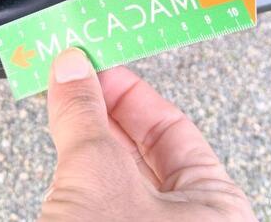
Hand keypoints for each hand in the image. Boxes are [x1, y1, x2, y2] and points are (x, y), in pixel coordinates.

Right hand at [41, 48, 255, 220]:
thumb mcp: (98, 179)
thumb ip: (83, 118)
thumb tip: (71, 71)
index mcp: (214, 207)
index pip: (173, 126)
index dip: (130, 89)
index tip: (98, 64)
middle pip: (140, 148)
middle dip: (100, 111)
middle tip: (71, 77)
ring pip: (114, 175)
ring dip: (82, 140)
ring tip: (57, 103)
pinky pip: (95, 200)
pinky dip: (74, 174)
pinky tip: (56, 154)